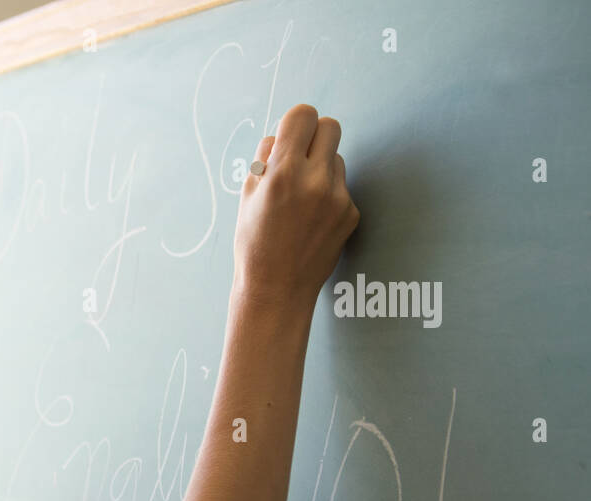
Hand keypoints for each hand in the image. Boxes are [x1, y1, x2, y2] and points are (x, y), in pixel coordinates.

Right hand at [232, 103, 359, 315]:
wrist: (275, 289)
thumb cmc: (254, 243)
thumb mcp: (246, 196)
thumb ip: (266, 160)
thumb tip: (282, 137)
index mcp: (283, 172)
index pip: (303, 115)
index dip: (295, 123)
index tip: (290, 136)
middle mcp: (314, 180)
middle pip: (330, 126)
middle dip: (314, 136)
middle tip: (301, 156)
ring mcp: (338, 197)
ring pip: (337, 158)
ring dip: (321, 167)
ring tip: (302, 197)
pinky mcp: (351, 213)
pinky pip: (342, 187)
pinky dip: (328, 195)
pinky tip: (312, 220)